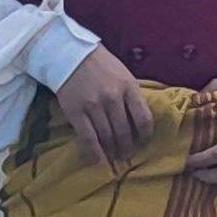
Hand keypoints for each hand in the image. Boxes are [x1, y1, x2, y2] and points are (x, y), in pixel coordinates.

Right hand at [53, 47, 156, 170]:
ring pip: (107, 137)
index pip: (144, 118)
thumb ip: (132, 95)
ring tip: (115, 158)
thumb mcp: (124, 74)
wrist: (70, 54)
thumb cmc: (101, 64)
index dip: (145, 135)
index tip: (143, 142)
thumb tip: (139, 120)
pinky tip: (99, 162)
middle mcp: (113, 98)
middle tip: (127, 155)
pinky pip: (88, 138)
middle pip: (125, 132)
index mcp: (128, 87)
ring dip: (112, 151)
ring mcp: (93, 106)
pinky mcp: (76, 112)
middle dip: (127, 147)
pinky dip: (95, 153)